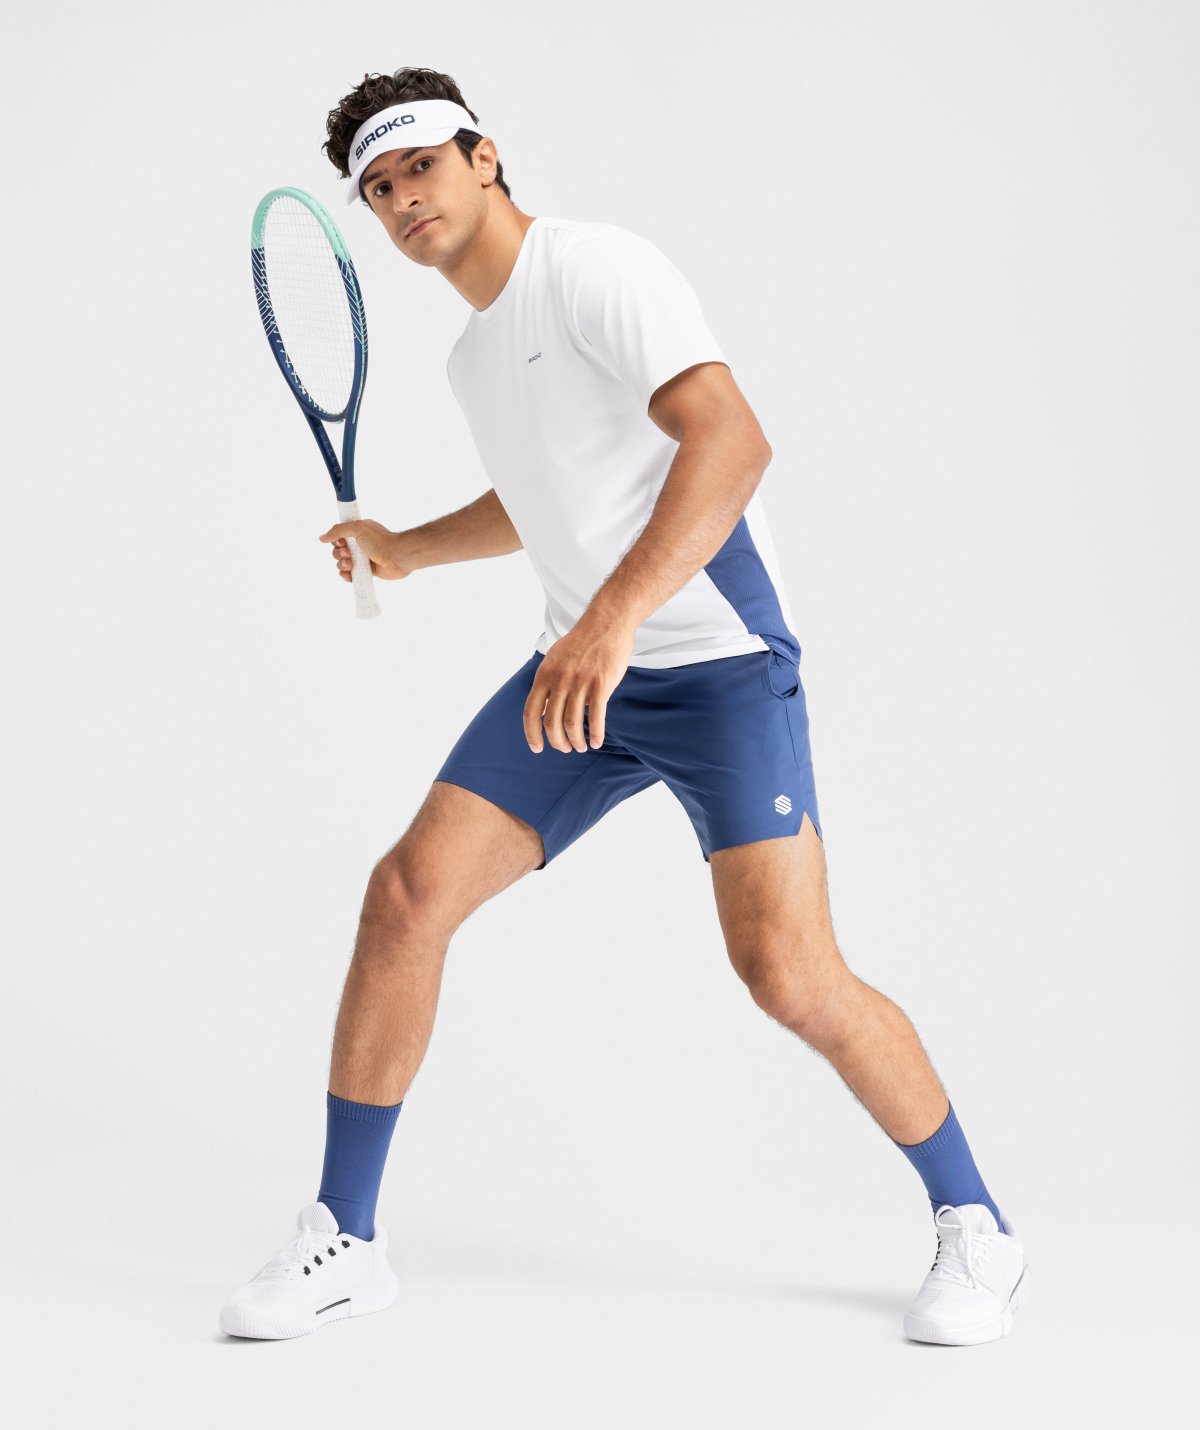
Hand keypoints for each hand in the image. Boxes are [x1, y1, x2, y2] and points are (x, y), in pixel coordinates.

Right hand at [318, 520, 412, 581]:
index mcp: (358, 533)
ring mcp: (362, 559)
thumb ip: (338, 530)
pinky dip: (346, 576)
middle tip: (349, 554)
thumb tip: (322, 537)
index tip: (342, 542)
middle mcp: (359, 545)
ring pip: (342, 564)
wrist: (397, 556)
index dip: (336, 541)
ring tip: (350, 564)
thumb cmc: (380, 540)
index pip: (338, 537)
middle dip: (339, 554)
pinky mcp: (366, 572)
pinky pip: (350, 575)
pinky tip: (347, 574)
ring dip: (342, 565)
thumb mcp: (358, 528)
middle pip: (338, 551)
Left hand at [523, 621, 635, 752]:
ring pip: (573, 723)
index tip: (537, 748)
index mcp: (544, 674)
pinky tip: (597, 742)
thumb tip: (540, 711)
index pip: (531, 712)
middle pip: (552, 723)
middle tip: (565, 748)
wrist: (606, 623)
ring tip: (581, 747)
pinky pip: (597, 716)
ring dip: (576, 741)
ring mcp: (580, 682)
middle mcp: (559, 680)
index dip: (532, 734)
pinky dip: (596, 734)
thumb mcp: (554, 660)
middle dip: (557, 742)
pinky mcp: (601, 683)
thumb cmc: (581, 643)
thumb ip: (547, 684)